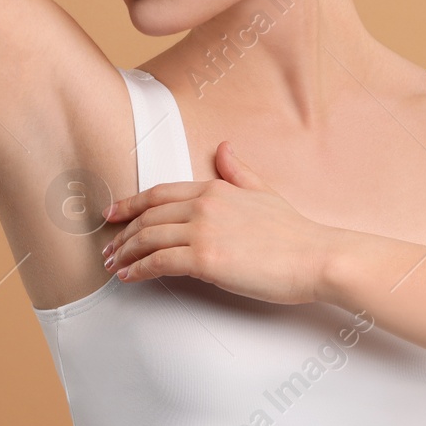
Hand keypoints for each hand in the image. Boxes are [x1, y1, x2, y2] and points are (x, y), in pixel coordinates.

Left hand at [101, 141, 336, 304]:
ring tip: (114, 265)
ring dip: (125, 253)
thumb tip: (224, 148)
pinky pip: (158, 263)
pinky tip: (129, 277)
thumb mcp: (264, 192)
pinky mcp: (205, 260)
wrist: (316, 257)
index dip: (131, 203)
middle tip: (109, 248)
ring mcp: (203, 231)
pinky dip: (138, 269)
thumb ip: (239, 172)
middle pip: (148, 216)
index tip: (113, 213)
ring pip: (148, 238)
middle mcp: (204, 205)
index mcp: (216, 188)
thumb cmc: (295, 233)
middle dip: (122, 233)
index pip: (160, 193)